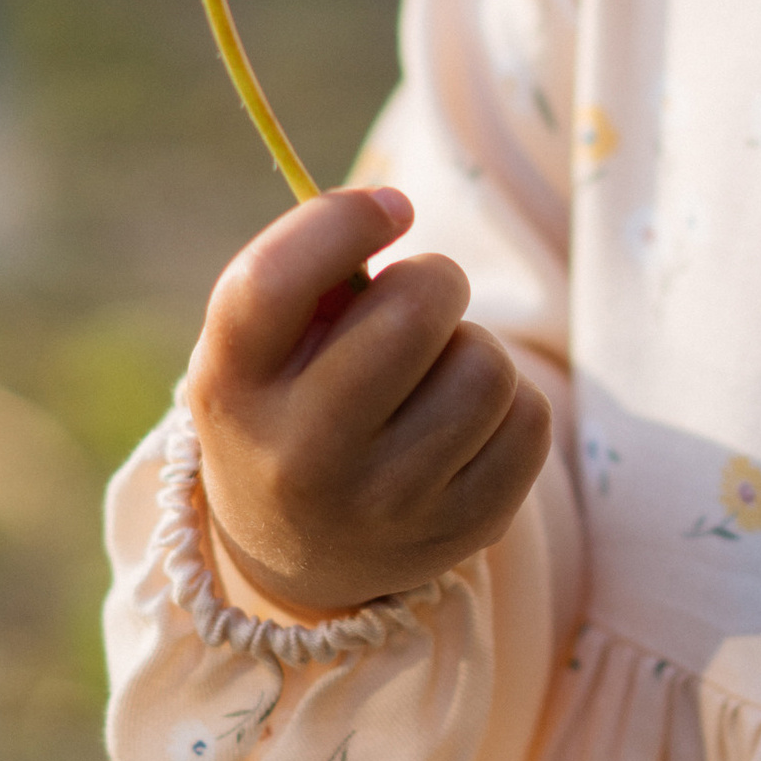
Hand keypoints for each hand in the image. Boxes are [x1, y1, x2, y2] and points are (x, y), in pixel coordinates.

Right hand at [190, 187, 551, 620]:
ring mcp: (384, 506)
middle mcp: (299, 457)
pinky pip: (530, 420)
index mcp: (231, 389)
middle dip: (434, 281)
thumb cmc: (292, 402)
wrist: (301, 551)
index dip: (343, 220)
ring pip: (486, 367)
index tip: (391, 209)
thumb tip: (389, 213)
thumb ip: (307, 273)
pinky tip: (463, 424)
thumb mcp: (263, 345)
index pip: (272, 281)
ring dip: (472, 350)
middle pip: (413, 313)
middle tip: (421, 300)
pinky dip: (509, 405)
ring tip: (433, 376)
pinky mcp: (459, 531)